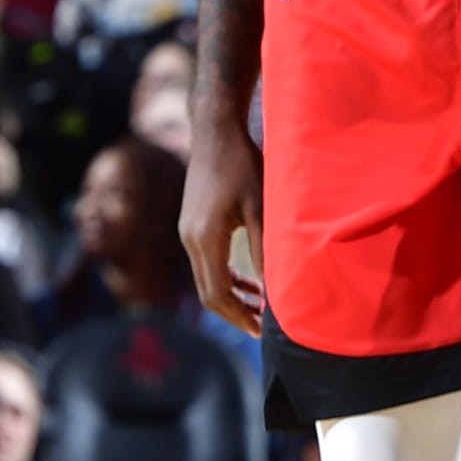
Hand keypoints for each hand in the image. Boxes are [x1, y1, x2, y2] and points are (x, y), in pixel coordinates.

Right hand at [180, 113, 264, 334]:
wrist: (216, 131)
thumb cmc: (244, 164)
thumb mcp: (261, 207)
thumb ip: (265, 250)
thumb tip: (273, 289)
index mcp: (205, 238)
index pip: (217, 294)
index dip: (240, 316)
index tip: (263, 330)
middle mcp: (189, 239)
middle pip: (208, 293)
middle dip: (236, 313)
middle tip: (264, 328)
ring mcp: (187, 232)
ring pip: (206, 279)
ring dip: (232, 296)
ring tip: (261, 308)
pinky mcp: (192, 225)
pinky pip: (206, 262)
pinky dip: (225, 277)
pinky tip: (249, 281)